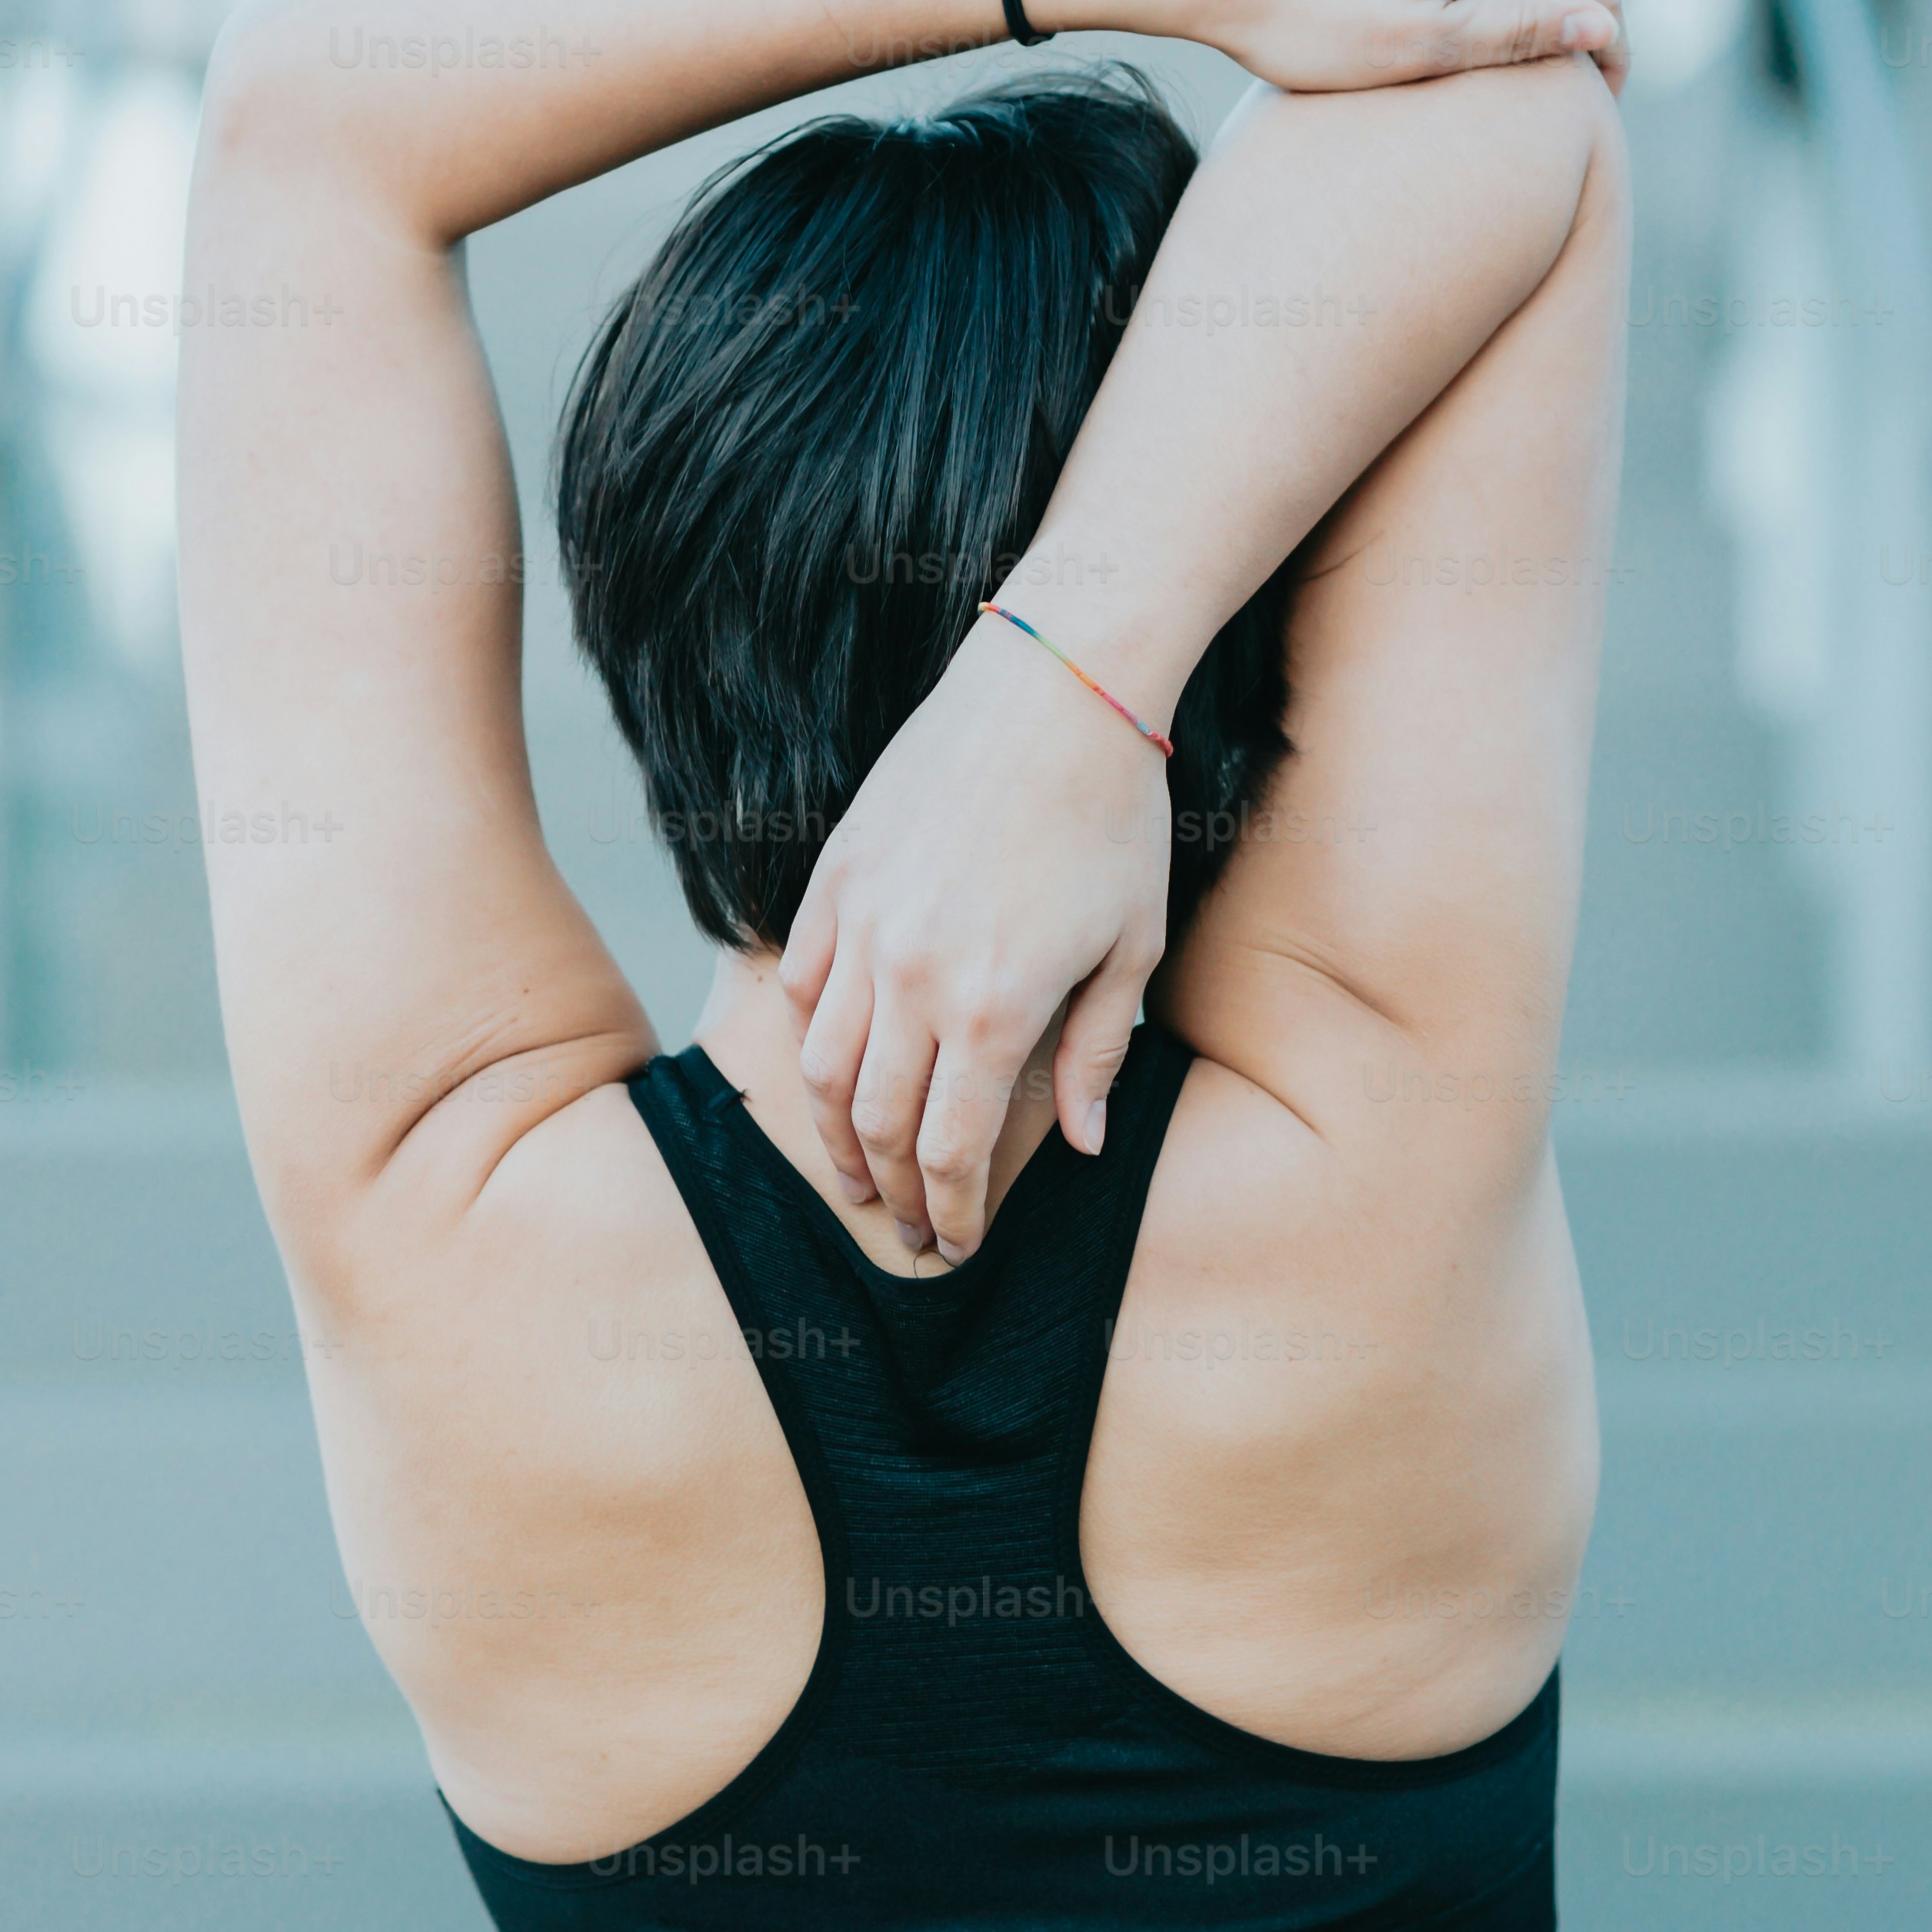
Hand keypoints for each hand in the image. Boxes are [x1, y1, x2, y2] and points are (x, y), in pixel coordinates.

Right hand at [776, 611, 1175, 1263]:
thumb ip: (1096, 1055)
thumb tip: (1083, 1147)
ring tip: (856, 1174)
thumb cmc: (1114, 818)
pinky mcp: (834, 878)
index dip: (952, 1211)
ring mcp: (861, 926)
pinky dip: (808, 1039)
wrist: (1055, 688)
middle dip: (893, 1194)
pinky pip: (799, 984)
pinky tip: (832, 1070)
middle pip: (876, 1124)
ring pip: (820, 1066)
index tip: (958, 1244)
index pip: (949, 1149)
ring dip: (833, 1135)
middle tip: (907, 1231)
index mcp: (995, 1007)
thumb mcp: (1132, 946)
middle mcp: (912, 977)